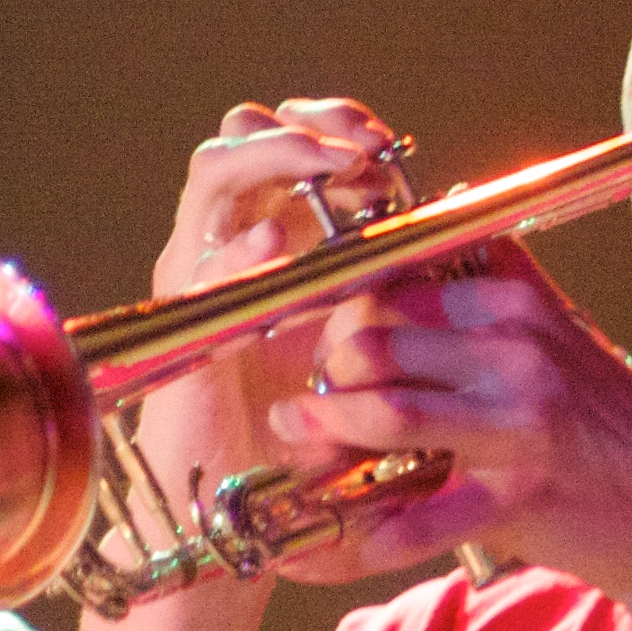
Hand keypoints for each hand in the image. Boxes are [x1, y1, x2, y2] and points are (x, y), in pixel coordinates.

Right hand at [110, 99, 403, 581]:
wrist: (246, 505)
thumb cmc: (308, 422)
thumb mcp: (357, 335)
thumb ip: (382, 277)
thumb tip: (448, 222)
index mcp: (271, 232)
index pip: (289, 140)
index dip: (334, 124)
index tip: (387, 142)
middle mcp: (225, 239)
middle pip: (243, 132)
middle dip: (305, 125)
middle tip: (361, 147)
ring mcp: (197, 274)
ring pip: (213, 174)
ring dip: (271, 156)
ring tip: (330, 167)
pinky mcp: (183, 327)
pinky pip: (198, 266)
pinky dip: (233, 245)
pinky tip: (269, 238)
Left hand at [264, 246, 631, 595]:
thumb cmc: (607, 429)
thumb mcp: (562, 336)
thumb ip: (501, 284)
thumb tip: (438, 221)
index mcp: (515, 303)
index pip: (393, 284)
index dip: (339, 316)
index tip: (320, 347)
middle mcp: (516, 348)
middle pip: (375, 340)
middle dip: (325, 375)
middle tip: (305, 408)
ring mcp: (521, 420)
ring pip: (386, 410)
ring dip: (327, 432)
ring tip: (302, 444)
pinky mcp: (521, 494)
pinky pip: (419, 516)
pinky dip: (364, 535)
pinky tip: (333, 544)